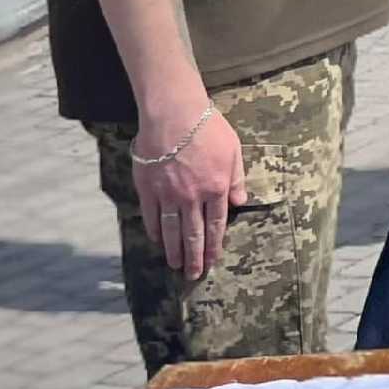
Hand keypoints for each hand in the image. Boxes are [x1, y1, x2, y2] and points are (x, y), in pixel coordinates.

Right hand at [132, 101, 245, 279]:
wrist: (174, 114)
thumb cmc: (208, 127)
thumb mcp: (233, 149)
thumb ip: (237, 178)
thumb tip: (240, 202)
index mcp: (217, 187)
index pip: (216, 223)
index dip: (214, 244)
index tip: (213, 260)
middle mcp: (193, 196)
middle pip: (194, 233)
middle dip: (195, 257)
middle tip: (194, 274)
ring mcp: (169, 194)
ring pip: (172, 230)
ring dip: (174, 251)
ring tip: (175, 265)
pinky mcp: (148, 189)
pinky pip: (152, 216)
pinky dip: (155, 231)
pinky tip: (157, 242)